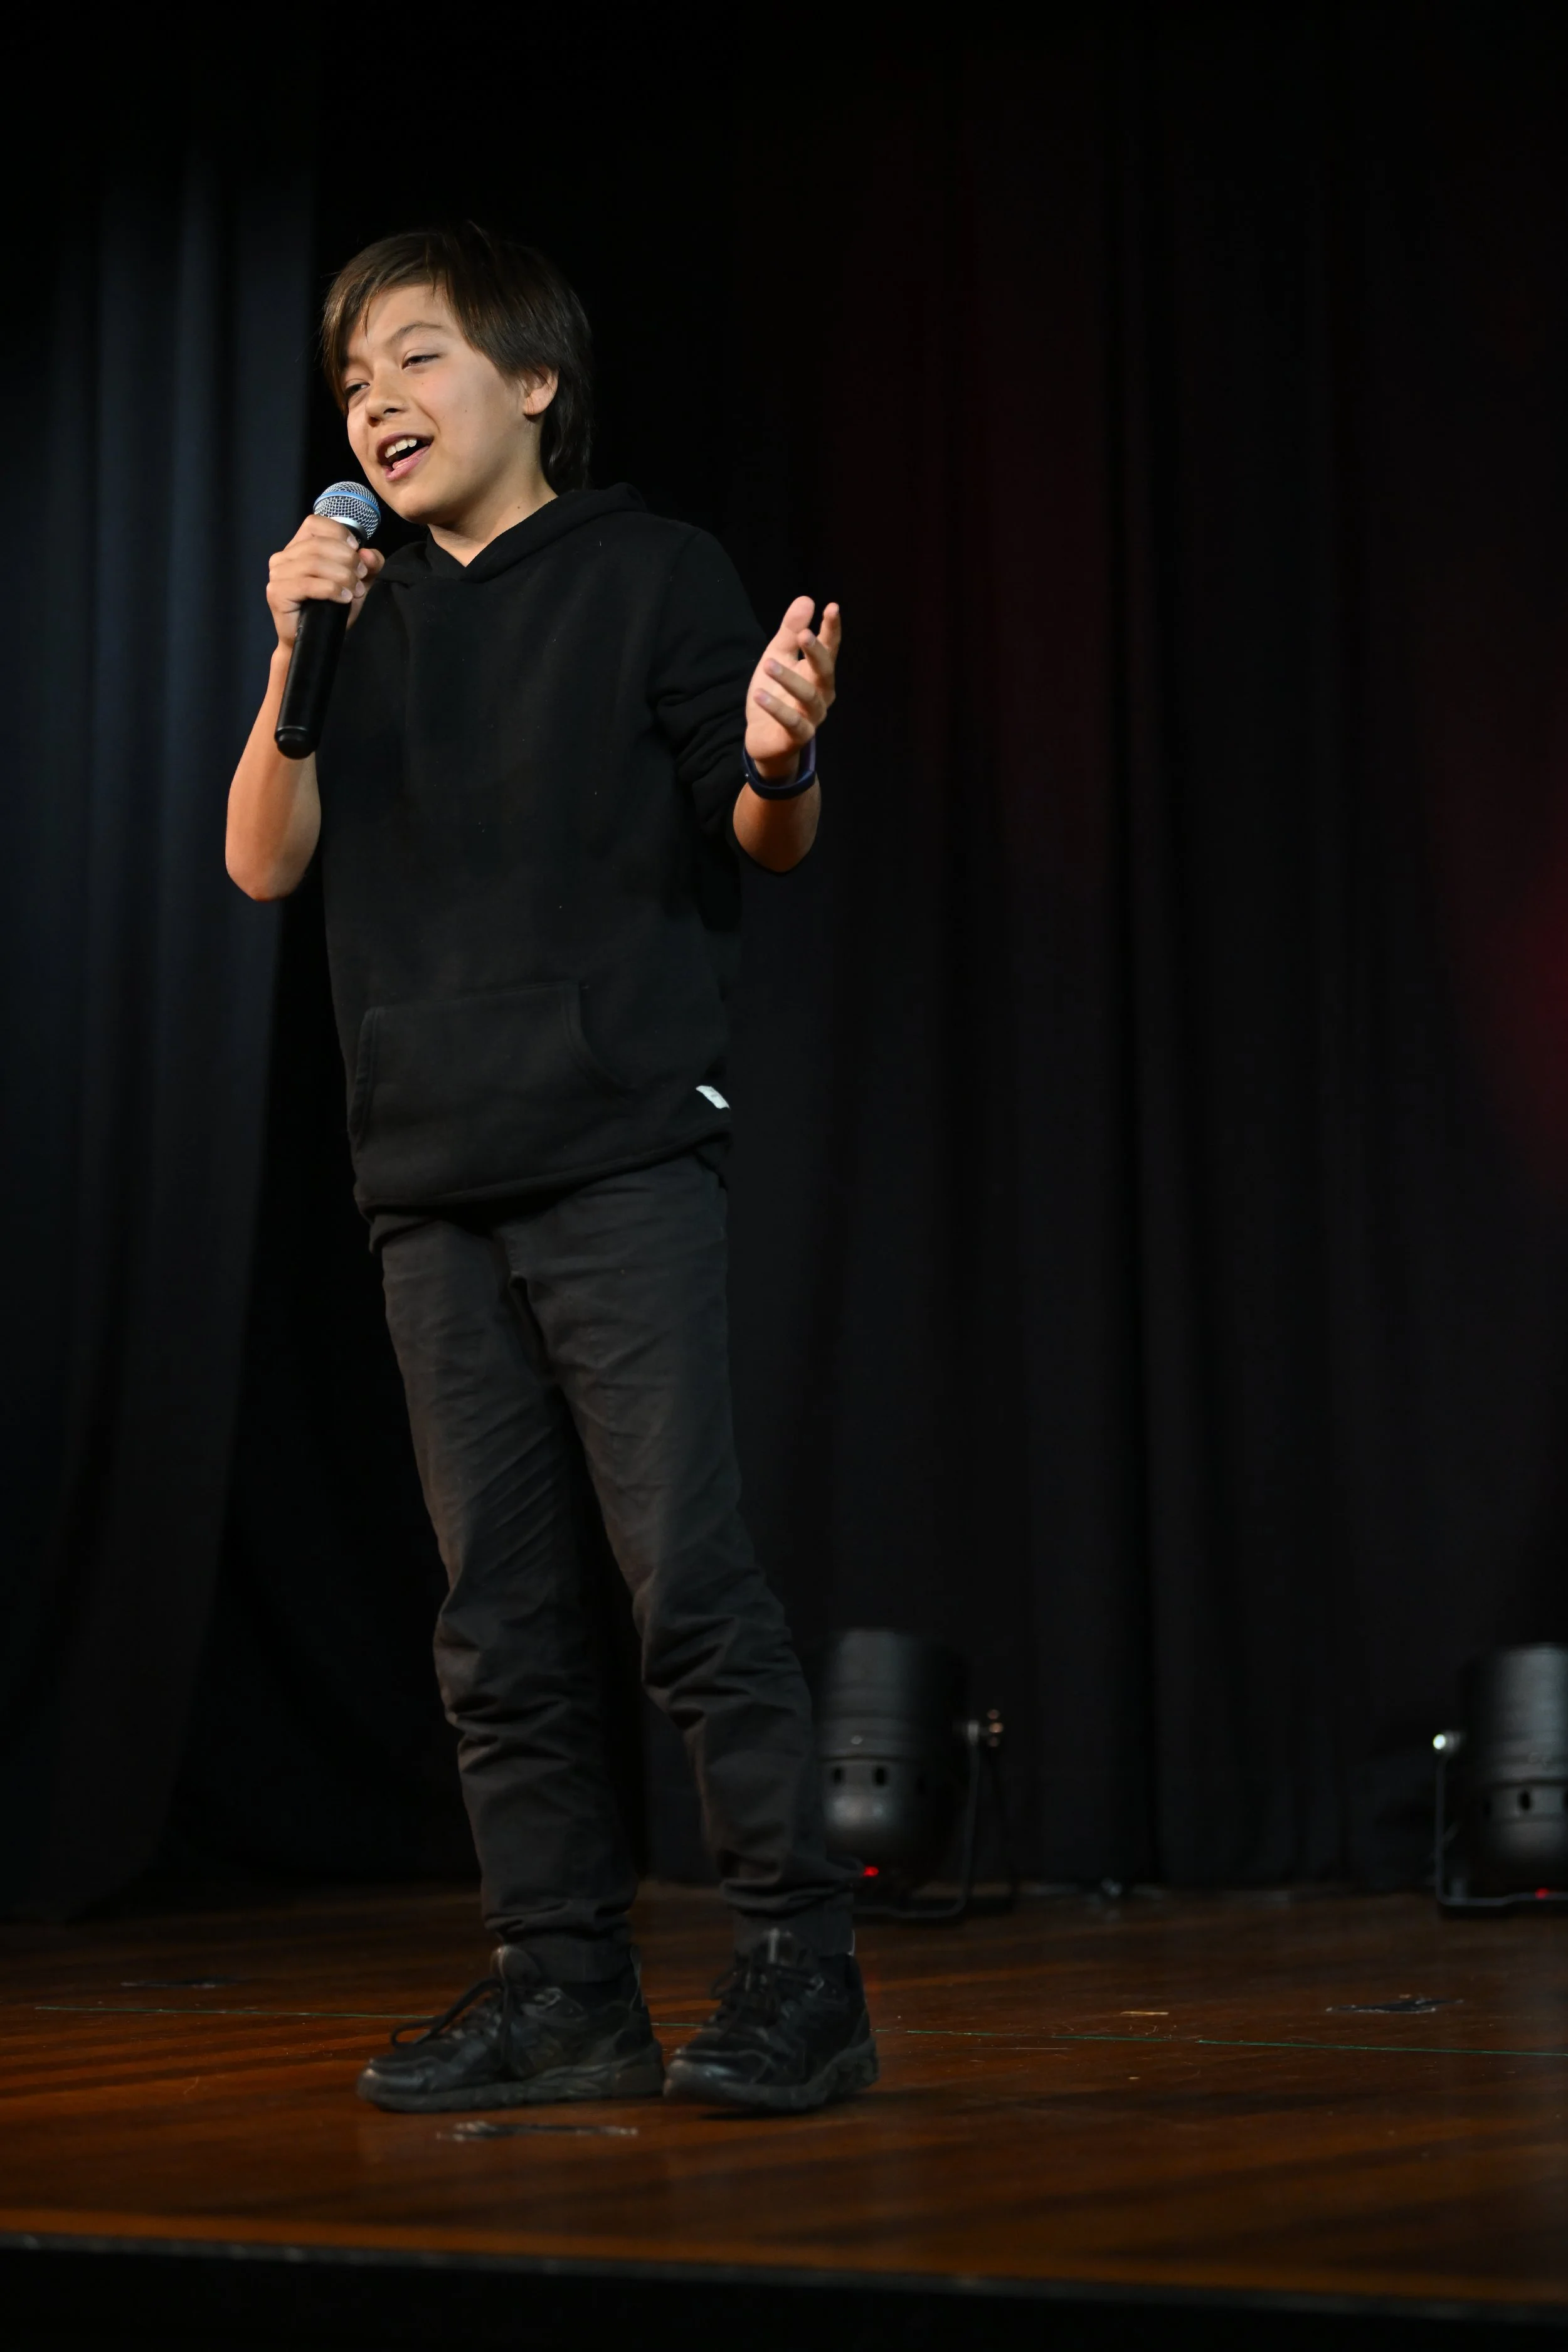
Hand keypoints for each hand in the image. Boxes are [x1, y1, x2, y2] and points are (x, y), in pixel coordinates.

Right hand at [266, 514, 384, 650]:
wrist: (315, 641)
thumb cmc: (331, 609)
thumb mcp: (356, 583)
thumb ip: (368, 566)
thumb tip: (368, 554)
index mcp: (298, 547)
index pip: (314, 523)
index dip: (338, 533)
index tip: (356, 550)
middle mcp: (283, 557)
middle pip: (318, 544)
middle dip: (347, 559)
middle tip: (361, 577)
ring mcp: (277, 574)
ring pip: (314, 563)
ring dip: (342, 576)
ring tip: (354, 591)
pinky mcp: (277, 592)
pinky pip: (308, 584)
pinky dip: (331, 589)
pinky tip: (344, 598)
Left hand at [745, 596, 839, 779]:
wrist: (764, 737)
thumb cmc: (776, 694)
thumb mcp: (778, 656)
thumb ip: (790, 632)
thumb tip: (806, 599)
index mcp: (818, 672)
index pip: (830, 648)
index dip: (832, 629)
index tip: (832, 607)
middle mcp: (822, 693)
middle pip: (825, 671)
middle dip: (817, 652)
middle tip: (804, 635)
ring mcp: (812, 716)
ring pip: (808, 696)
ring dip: (789, 679)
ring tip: (768, 663)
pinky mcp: (798, 736)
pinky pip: (792, 723)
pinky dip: (777, 709)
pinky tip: (760, 695)